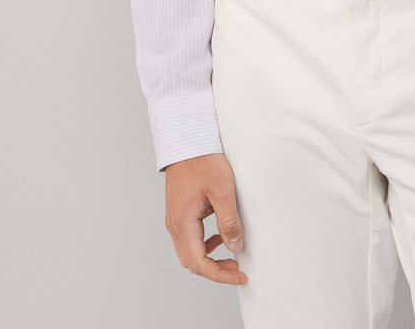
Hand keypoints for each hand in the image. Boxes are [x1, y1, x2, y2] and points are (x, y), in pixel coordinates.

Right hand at [164, 152, 248, 284]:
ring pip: (189, 251)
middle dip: (215, 270)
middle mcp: (174, 224)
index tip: (239, 275)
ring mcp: (174, 218)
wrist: (187, 139)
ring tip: (231, 254)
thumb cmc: (203, 161)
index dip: (220, 274)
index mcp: (183, 222)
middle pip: (192, 262)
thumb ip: (229, 221)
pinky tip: (219, 235)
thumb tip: (235, 247)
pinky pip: (189, 238)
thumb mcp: (223, 191)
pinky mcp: (179, 211)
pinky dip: (204, 244)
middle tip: (237, 269)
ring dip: (209, 258)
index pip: (199, 263)